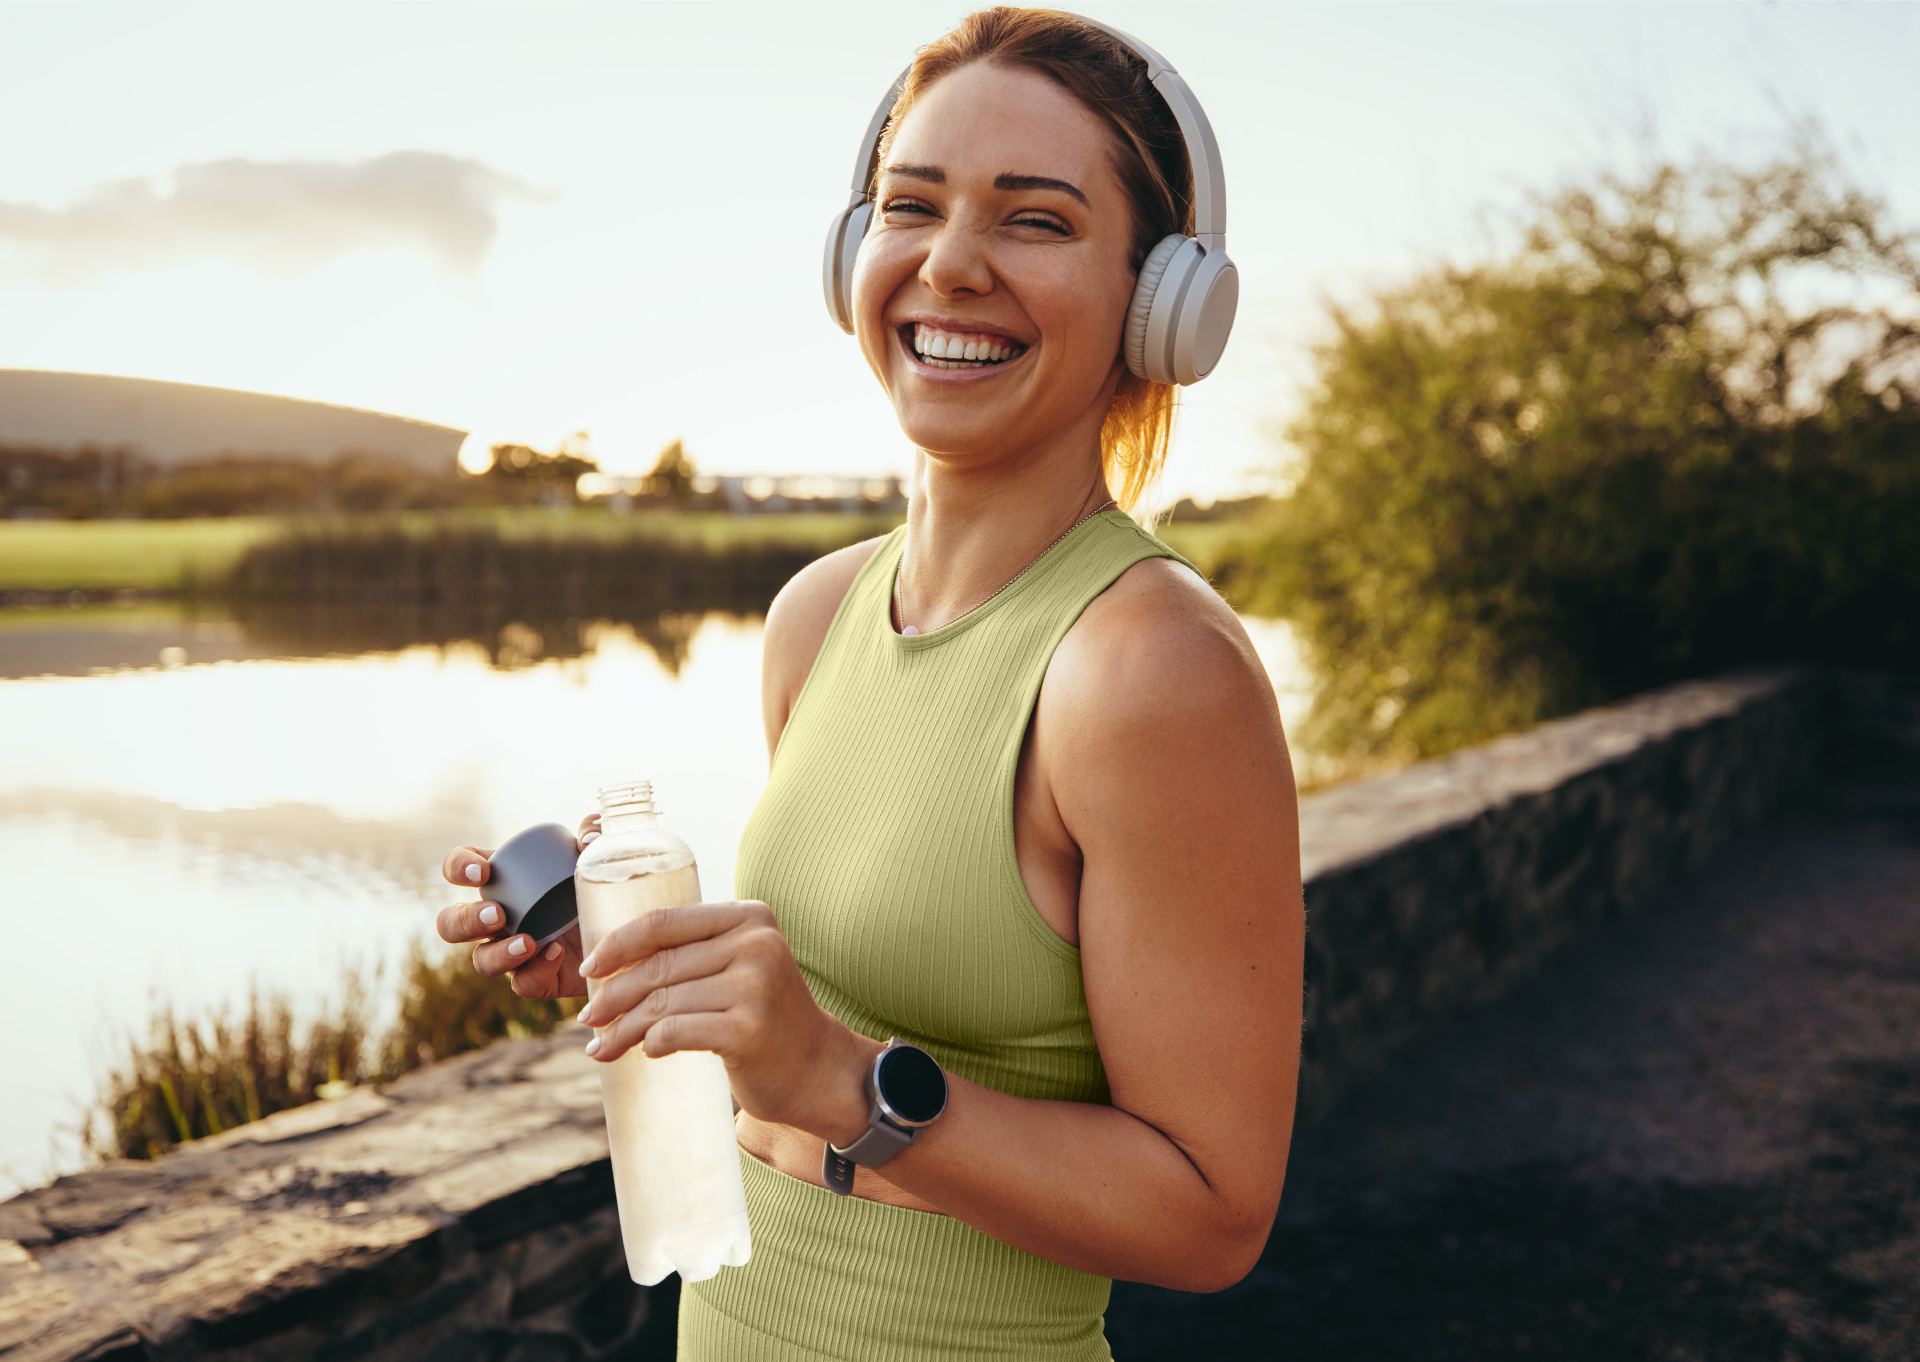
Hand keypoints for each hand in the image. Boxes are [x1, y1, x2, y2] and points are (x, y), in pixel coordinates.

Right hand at [434, 812, 601, 999]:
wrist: (628, 933)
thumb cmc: (601, 884)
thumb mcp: (598, 854)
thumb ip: (595, 832)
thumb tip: (589, 839)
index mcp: (503, 878)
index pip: (458, 867)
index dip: (458, 867)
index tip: (482, 872)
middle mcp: (499, 917)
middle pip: (452, 923)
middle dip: (464, 920)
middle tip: (497, 915)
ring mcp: (513, 952)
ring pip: (481, 961)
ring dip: (497, 954)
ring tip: (526, 942)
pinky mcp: (537, 980)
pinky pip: (522, 984)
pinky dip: (536, 971)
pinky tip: (557, 954)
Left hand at [573, 899, 875, 1144]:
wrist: (819, 1071)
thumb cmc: (769, 1020)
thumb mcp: (742, 967)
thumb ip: (696, 953)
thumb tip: (612, 964)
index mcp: (750, 917)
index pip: (664, 922)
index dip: (619, 945)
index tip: (590, 969)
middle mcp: (755, 944)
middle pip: (659, 966)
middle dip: (614, 995)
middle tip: (588, 1018)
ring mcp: (754, 986)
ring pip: (661, 1003)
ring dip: (622, 1028)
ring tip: (602, 1046)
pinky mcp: (747, 1029)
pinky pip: (674, 1032)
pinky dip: (650, 1043)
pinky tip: (644, 1051)